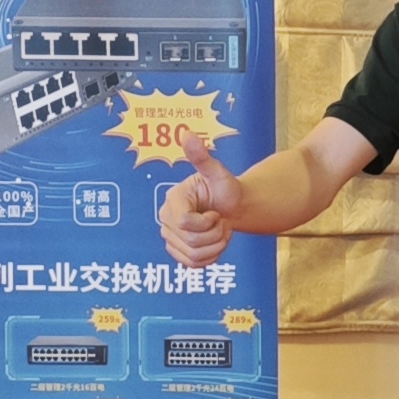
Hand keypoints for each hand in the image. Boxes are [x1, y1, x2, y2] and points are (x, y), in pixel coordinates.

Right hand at [161, 140, 246, 266]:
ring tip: (219, 231)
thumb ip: (201, 157)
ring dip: (216, 246)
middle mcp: (166, 219)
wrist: (233, 207)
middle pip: (191, 242)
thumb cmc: (226, 188)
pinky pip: (193, 265)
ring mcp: (169, 237)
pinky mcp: (177, 252)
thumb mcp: (218, 172)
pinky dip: (211, 257)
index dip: (206, 222)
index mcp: (172, 200)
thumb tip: (186, 133)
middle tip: (220, 221)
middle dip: (215, 234)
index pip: (184, 223)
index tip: (214, 212)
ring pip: (194, 256)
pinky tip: (214, 242)